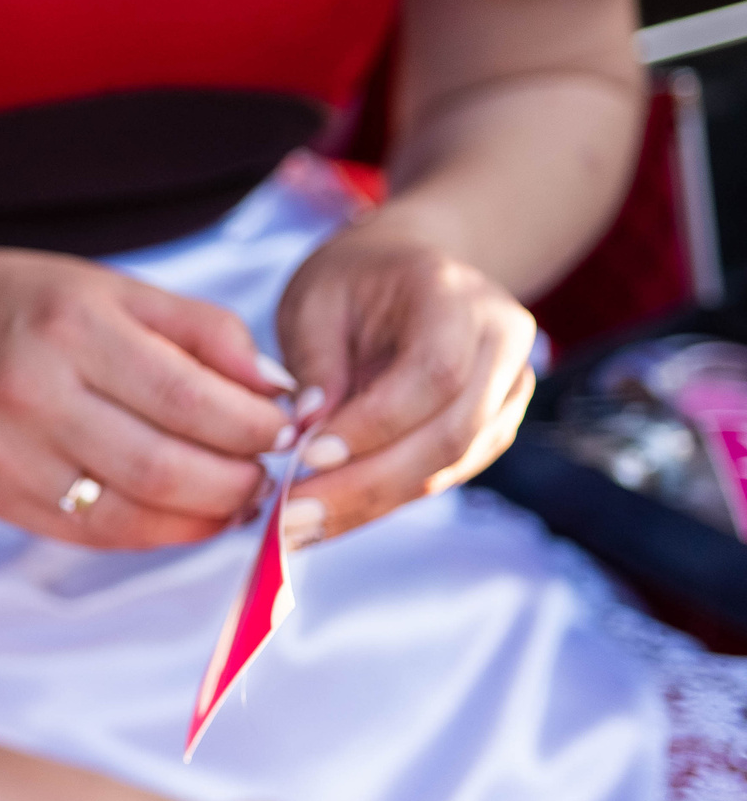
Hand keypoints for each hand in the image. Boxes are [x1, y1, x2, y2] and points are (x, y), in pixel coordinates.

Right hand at [0, 249, 294, 548]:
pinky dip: (154, 532)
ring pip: (132, 515)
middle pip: (164, 468)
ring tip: (234, 495)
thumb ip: (206, 334)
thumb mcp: (121, 290)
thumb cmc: (32, 304)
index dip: (255, 428)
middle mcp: (31, 394)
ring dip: (203, 516)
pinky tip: (183, 513)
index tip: (285, 430)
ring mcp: (6, 454)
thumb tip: (279, 394)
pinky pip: (92, 534)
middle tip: (267, 472)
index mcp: (71, 328)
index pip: (189, 400)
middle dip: (238, 481)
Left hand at [273, 222, 537, 545]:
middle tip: (293, 516)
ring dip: (371, 504)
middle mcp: (501, 343)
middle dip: (367, 483)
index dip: (374, 425)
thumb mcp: (315, 300)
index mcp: (457, 296)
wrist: (405, 271)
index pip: (434, 374)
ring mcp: (507, 390)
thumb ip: (317, 361)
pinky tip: (327, 520)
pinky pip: (442, 476)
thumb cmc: (351, 282)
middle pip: (451, 433)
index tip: (306, 457)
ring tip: (299, 528)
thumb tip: (309, 428)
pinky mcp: (491, 428)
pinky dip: (382, 502)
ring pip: (449, 466)